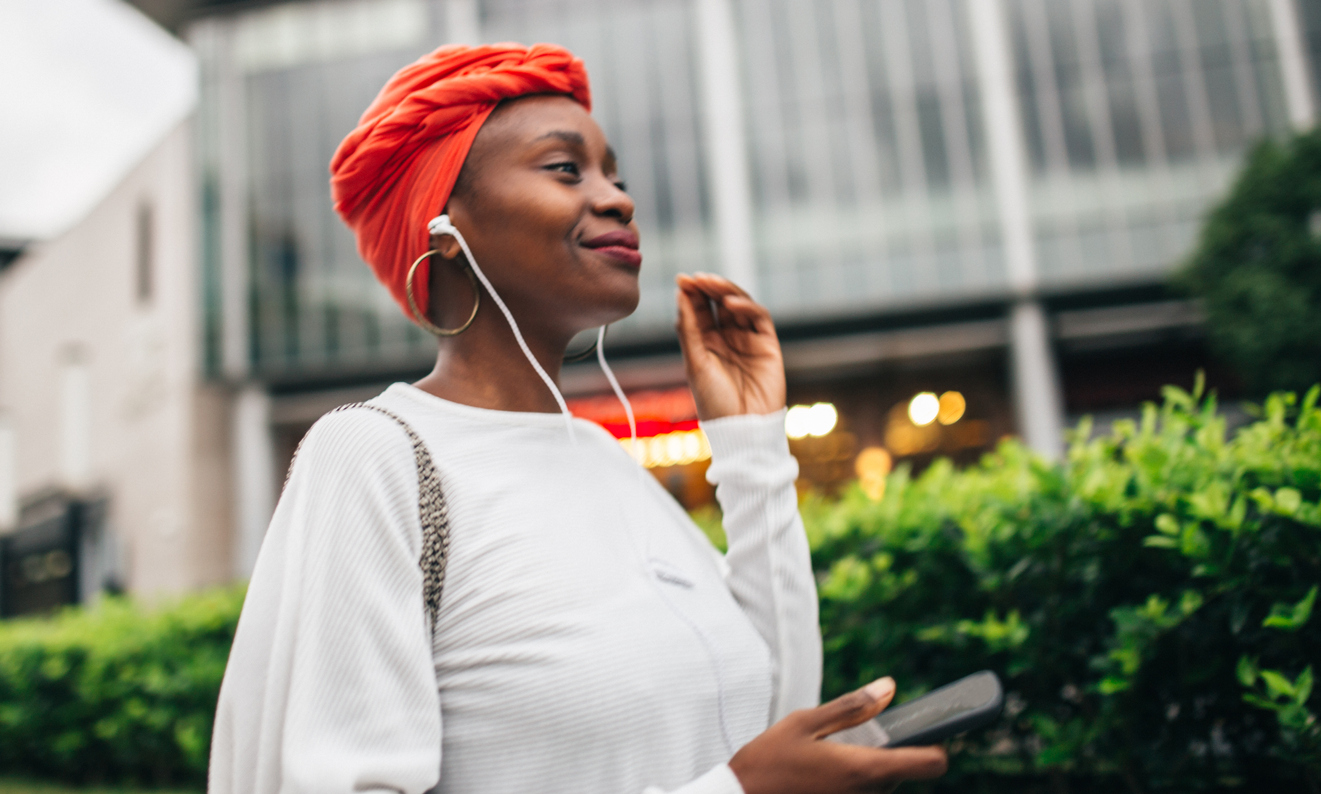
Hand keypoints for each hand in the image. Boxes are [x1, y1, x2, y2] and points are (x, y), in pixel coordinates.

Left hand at [675, 273, 785, 420]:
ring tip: (710, 282)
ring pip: (738, 305)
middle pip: (718, 303)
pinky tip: (730, 304)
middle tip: (695, 277)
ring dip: (725, 291)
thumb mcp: (695, 363)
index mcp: (705, 343)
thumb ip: (689, 329)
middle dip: (707, 288)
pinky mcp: (767, 344)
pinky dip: (746, 307)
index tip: (681, 279)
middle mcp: (727, 338)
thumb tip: (680, 295)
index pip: (699, 310)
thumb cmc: (714, 402)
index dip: (691, 294)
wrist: (743, 429)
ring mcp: (748, 339)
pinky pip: (758, 318)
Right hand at [729, 678, 948, 793]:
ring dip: (868, 770)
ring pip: (882, 786)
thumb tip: (889, 687)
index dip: (936, 745)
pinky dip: (852, 783)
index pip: (931, 764)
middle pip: (904, 773)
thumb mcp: (805, 723)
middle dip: (890, 753)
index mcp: (863, 768)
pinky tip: (822, 775)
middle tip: (856, 738)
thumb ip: (852, 707)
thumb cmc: (768, 762)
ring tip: (829, 759)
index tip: (926, 731)